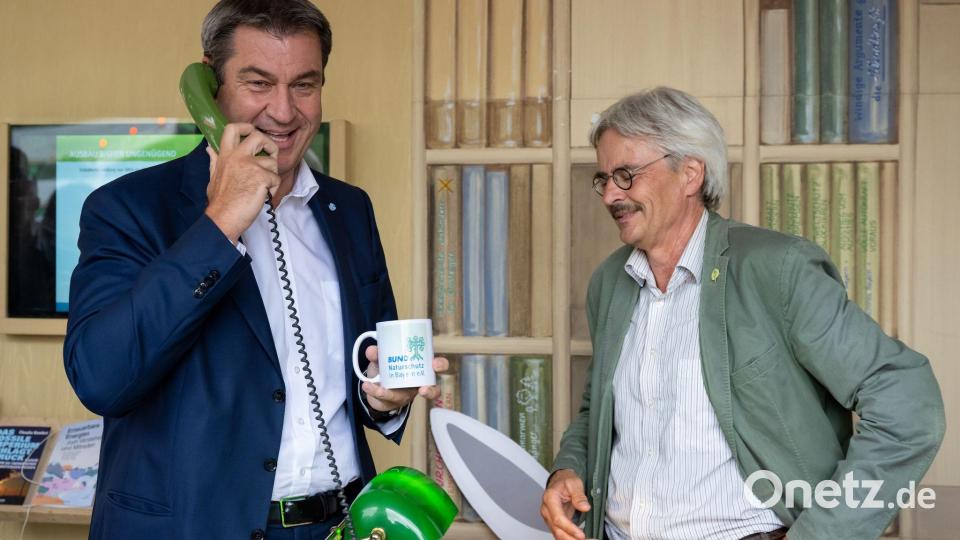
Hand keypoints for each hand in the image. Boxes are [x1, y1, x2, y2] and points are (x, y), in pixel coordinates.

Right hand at [204, 123, 279, 242]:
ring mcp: (250, 166)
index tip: (253, 132)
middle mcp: (238, 157)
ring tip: (261, 188)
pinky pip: (276, 179)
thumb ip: (214, 161)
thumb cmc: (220, 202)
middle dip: (269, 144)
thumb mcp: (213, 177)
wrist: (223, 218)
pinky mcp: (262, 177)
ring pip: (272, 162)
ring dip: (271, 175)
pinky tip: (262, 196)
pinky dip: (272, 189)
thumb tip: (209, 149)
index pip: (232, 128)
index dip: (246, 127)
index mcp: (225, 155)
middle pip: (258, 136)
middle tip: (270, 155)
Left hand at [361, 345, 449, 411]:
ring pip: (408, 399)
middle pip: (433, 389)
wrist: (375, 386)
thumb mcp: (384, 358)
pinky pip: (386, 398)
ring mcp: (406, 395)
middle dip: (431, 391)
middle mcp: (418, 383)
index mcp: (420, 367)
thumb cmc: (387, 369)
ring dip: (394, 395)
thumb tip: (372, 350)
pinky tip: (367, 386)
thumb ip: (378, 354)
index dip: (441, 365)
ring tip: (382, 391)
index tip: (435, 364)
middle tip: (423, 389)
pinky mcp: (393, 401)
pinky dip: (375, 391)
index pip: (438, 366)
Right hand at [541, 469, 590, 539]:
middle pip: (557, 530)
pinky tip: (579, 538)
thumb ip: (579, 495)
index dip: (570, 528)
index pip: (558, 518)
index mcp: (550, 498)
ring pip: (558, 534)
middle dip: (571, 538)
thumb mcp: (574, 483)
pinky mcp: (554, 522)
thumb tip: (585, 507)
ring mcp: (549, 517)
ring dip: (571, 539)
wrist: (560, 480)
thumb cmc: (565, 480)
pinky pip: (561, 534)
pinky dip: (570, 538)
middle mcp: (547, 510)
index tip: (581, 535)